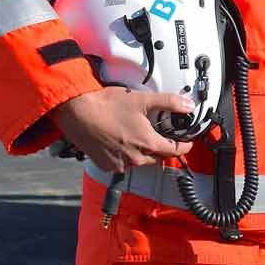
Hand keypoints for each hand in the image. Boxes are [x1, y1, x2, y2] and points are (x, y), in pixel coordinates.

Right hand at [49, 87, 195, 171]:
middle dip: (163, 148)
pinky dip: (126, 155)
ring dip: (144, 152)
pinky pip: (123, 164)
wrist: (76, 112)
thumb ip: (169, 102)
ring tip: (139, 136)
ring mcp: (119, 164)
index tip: (187, 143)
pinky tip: (122, 142)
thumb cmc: (106, 106)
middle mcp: (135, 158)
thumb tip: (188, 105)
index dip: (184, 146)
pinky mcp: (106, 165)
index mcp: (147, 143)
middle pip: (158, 157)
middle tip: (162, 136)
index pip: (175, 151)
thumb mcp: (142, 99)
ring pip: (141, 161)